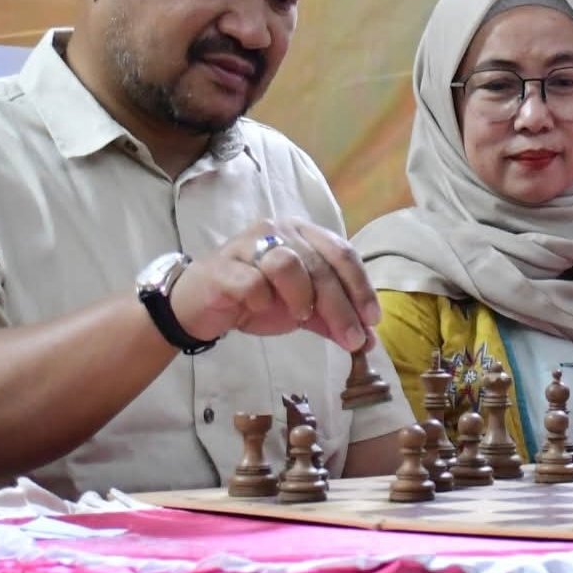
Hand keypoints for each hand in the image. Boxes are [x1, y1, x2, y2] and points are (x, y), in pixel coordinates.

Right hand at [168, 219, 381, 352]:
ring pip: (287, 263)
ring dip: (301, 296)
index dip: (360, 286)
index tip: (372, 320)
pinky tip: (262, 310)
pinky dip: (263, 299)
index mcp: (302, 234)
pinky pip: (251, 281)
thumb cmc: (255, 299)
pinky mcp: (223, 267)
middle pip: (319, 264)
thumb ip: (330, 319)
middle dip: (340, 306)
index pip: (341, 252)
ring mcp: (248, 245)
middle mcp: (278, 231)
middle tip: (352, 340)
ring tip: (301, 318)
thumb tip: (367, 341)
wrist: (200, 306)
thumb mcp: (300, 309)